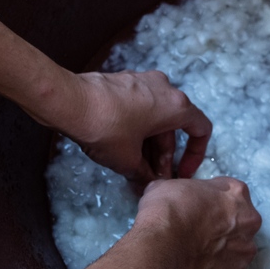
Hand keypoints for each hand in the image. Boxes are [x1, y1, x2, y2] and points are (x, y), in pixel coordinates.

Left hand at [55, 70, 211, 189]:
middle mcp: (165, 88)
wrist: (69, 101)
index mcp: (176, 105)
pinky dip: (138, 130)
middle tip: (152, 180)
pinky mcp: (124, 82)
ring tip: (136, 171)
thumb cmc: (107, 129)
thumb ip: (145, 175)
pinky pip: (140, 108)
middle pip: (174, 127)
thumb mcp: (128, 160)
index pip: (200, 130)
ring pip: (156, 118)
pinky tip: (124, 150)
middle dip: (164, 156)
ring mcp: (143, 82)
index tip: (181, 173)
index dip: (194, 156)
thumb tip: (148, 186)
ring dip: (150, 145)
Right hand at [136, 176, 261, 268]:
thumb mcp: (168, 186)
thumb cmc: (167, 211)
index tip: (198, 211)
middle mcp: (249, 220)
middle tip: (198, 236)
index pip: (230, 195)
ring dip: (221, 255)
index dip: (212, 204)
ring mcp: (246, 250)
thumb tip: (170, 198)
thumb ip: (180, 191)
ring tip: (195, 257)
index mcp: (236, 192)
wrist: (163, 243)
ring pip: (237, 253)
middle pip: (240, 225)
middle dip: (223, 231)